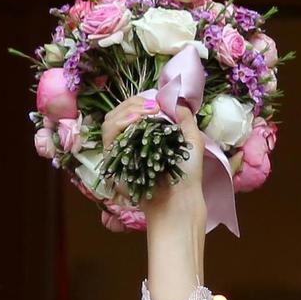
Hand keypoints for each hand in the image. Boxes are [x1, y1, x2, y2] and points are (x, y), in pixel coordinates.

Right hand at [100, 95, 204, 225]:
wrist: (178, 198)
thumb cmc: (188, 174)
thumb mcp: (192, 142)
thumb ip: (186, 120)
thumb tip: (176, 101)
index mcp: (147, 136)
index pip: (134, 111)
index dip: (141, 102)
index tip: (157, 103)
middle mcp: (131, 141)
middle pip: (119, 113)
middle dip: (134, 104)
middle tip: (152, 108)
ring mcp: (121, 149)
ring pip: (110, 121)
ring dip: (126, 111)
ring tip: (145, 114)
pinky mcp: (114, 158)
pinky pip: (108, 135)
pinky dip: (120, 123)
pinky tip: (135, 121)